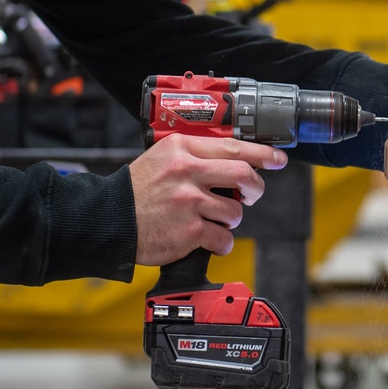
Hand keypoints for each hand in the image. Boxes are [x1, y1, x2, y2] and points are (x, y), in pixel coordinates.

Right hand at [129, 133, 287, 265]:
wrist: (108, 219)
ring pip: (234, 210)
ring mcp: (189, 202)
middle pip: (243, 175)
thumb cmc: (136, 190)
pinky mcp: (188, 231)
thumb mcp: (162, 157)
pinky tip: (210, 239)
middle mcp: (188, 172)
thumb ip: (195, 155)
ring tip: (216, 218)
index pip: (233, 146)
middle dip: (256, 187)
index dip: (262, 153)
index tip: (278, 158)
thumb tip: (233, 161)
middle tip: (252, 193)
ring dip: (232, 217)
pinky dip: (221, 242)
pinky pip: (222, 238)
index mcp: (183, 149)